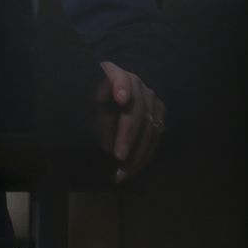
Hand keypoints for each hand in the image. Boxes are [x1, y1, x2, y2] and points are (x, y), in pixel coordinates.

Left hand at [94, 62, 165, 183]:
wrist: (109, 96)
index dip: (122, 86)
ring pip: (150, 126)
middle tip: (118, 157)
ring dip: (137, 152)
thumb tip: (102, 140)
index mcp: (115, 74)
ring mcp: (150, 98)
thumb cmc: (91, 98)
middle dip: (128, 135)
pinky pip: (156, 136)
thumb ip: (95, 114)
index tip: (120, 99)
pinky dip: (144, 155)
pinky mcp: (159, 112)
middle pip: (137, 109)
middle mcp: (137, 84)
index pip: (120, 78)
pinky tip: (131, 170)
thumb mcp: (88, 103)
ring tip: (122, 172)